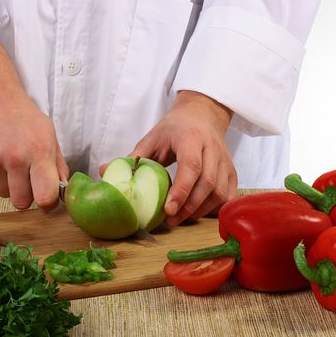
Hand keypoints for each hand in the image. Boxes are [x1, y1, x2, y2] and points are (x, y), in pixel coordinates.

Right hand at [0, 28, 67, 210]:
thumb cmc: (23, 115)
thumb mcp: (48, 134)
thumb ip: (57, 164)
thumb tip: (61, 191)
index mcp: (39, 152)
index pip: (45, 196)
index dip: (48, 204)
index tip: (47, 200)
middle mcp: (15, 159)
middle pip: (22, 202)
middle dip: (26, 195)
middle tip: (26, 180)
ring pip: (4, 194)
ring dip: (8, 185)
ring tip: (9, 162)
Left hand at [129, 90, 237, 225]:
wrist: (203, 116)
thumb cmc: (175, 129)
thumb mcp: (152, 138)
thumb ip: (133, 157)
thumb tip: (104, 172)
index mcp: (191, 139)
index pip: (191, 167)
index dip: (181, 190)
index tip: (168, 210)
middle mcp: (213, 149)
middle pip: (207, 184)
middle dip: (188, 207)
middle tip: (170, 221)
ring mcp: (225, 161)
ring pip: (219, 192)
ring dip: (200, 210)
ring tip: (180, 219)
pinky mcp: (232, 171)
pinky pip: (227, 196)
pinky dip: (214, 209)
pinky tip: (198, 213)